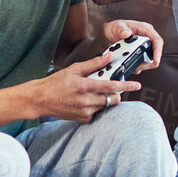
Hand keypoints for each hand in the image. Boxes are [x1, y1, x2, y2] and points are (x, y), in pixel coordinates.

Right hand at [25, 53, 141, 121]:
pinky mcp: (83, 119)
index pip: (111, 86)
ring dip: (104, 99)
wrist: (41, 100)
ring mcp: (85, 112)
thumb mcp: (74, 69)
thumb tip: (108, 57)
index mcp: (84, 86)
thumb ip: (93, 64)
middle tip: (112, 87)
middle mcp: (86, 101)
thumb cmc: (56, 83)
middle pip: (112, 99)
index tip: (136, 85)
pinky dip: (95, 106)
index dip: (126, 86)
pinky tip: (85, 101)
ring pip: (105, 106)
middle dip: (116, 93)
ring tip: (92, 93)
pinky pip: (96, 113)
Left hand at [101, 19, 162, 71]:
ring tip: (131, 66)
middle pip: (155, 53)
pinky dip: (136, 67)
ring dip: (142, 66)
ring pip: (149, 60)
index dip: (158, 51)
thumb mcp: (116, 27)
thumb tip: (126, 33)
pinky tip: (129, 66)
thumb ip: (121, 30)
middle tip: (139, 67)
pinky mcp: (140, 54)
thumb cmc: (115, 28)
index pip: (157, 40)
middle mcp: (147, 38)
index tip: (156, 61)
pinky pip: (142, 63)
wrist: (109, 34)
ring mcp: (144, 47)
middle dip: (149, 62)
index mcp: (145, 30)